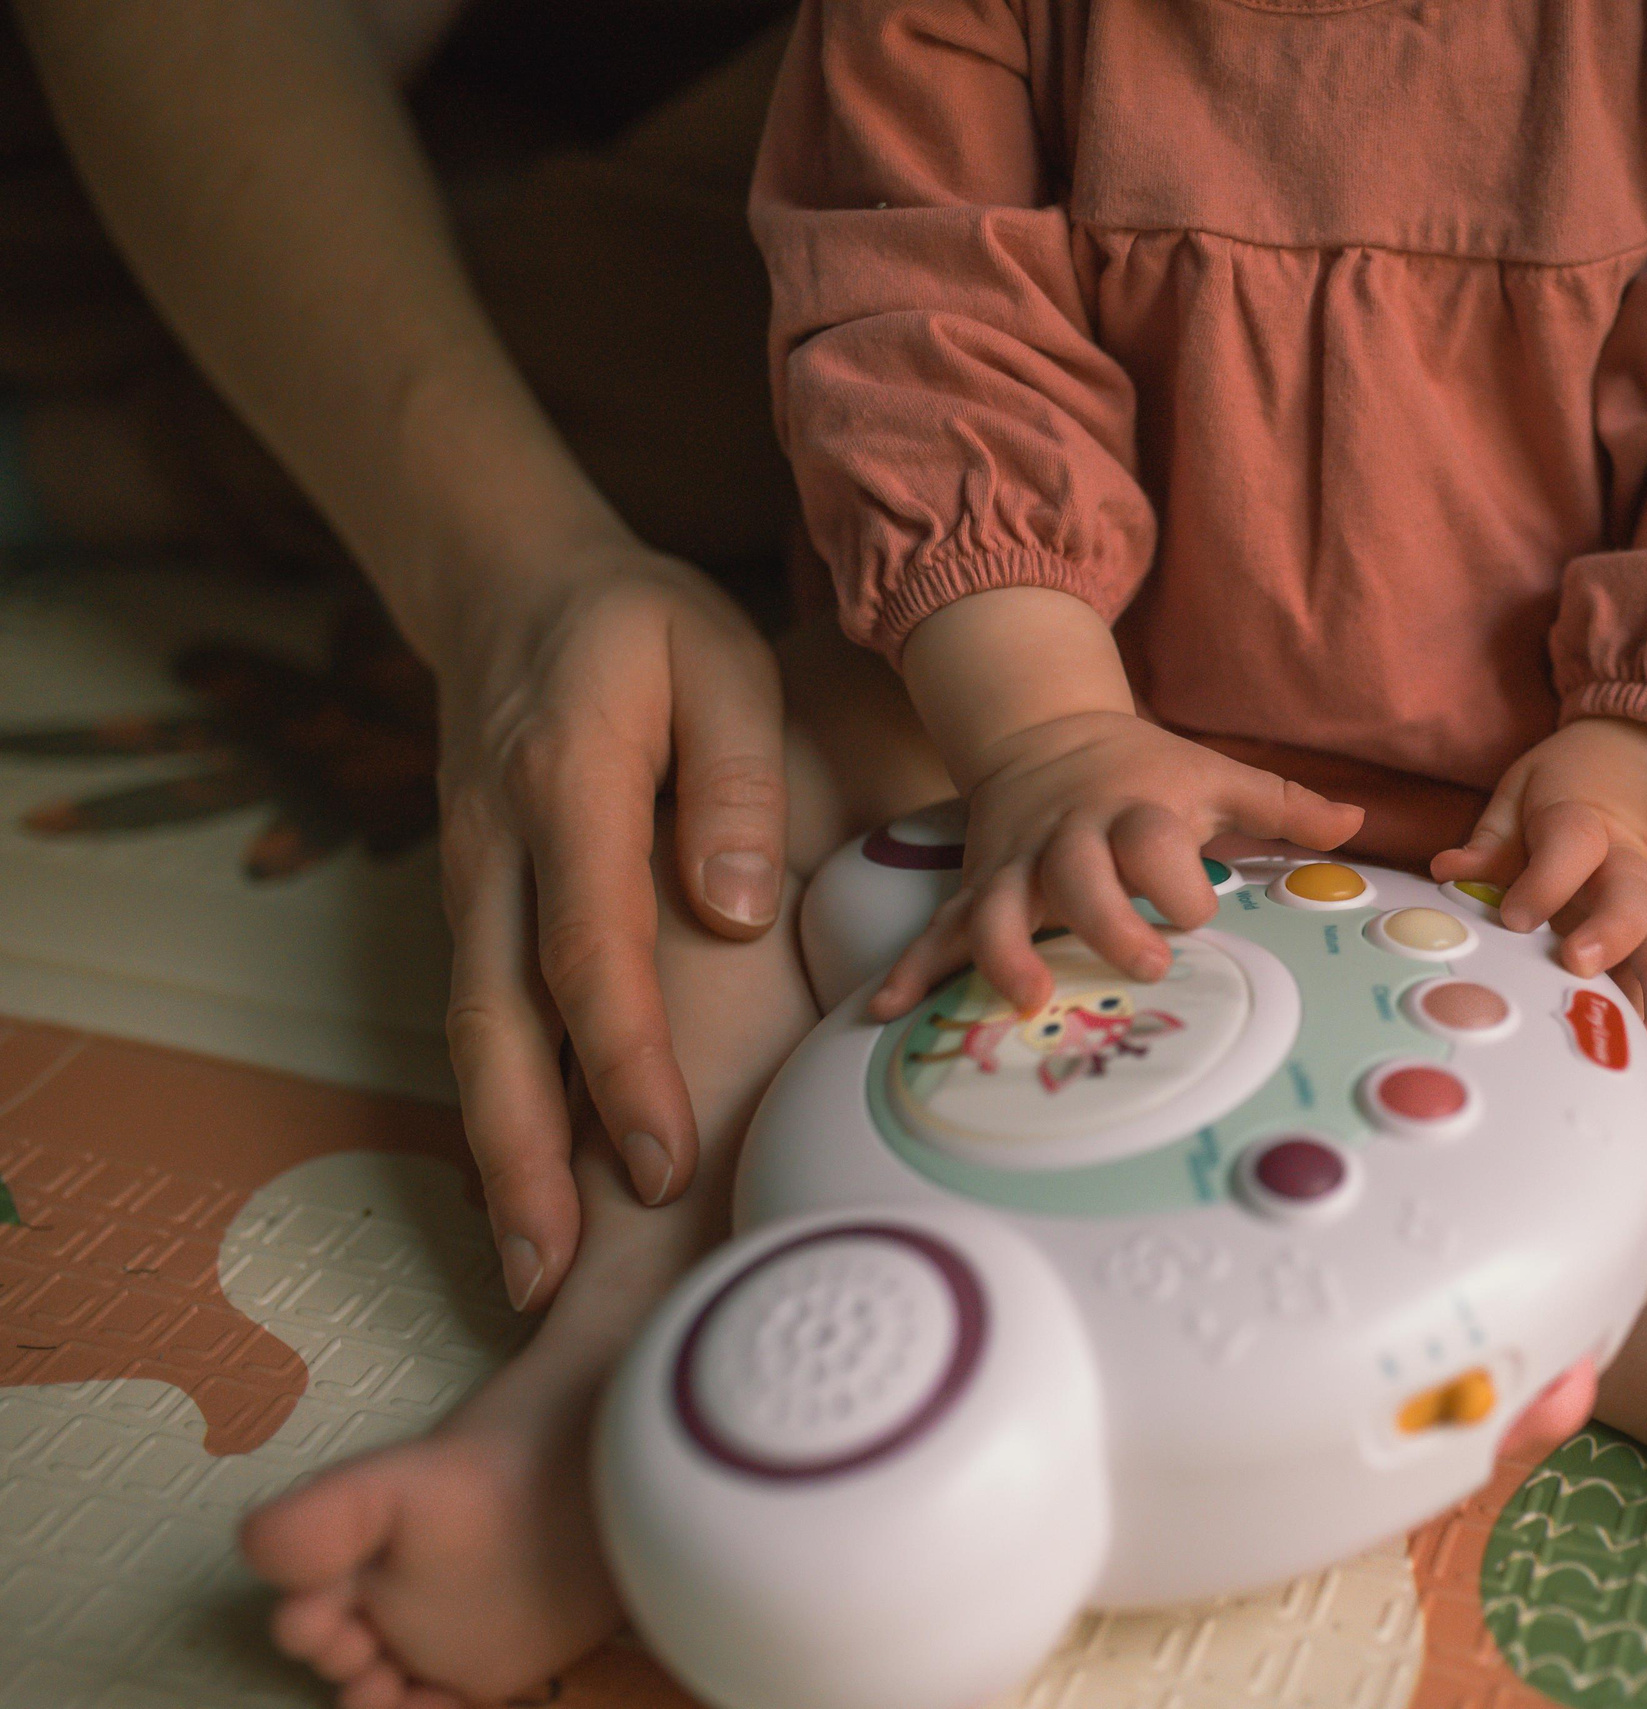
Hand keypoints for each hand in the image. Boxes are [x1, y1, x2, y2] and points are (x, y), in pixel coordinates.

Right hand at [435, 539, 784, 1310]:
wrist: (513, 585)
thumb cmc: (640, 627)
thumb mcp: (717, 661)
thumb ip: (732, 781)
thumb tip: (734, 908)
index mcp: (564, 788)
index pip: (589, 948)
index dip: (623, 1063)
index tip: (660, 1160)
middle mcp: (495, 852)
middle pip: (498, 1021)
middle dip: (524, 1155)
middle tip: (554, 1274)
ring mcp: (468, 882)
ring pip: (472, 1036)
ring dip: (495, 1155)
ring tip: (529, 1272)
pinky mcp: (471, 903)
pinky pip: (478, 1016)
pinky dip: (496, 1107)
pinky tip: (524, 1187)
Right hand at [869, 711, 1362, 1018]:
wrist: (1044, 733)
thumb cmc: (1144, 770)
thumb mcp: (1215, 774)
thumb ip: (1283, 806)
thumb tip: (1355, 824)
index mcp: (1133, 807)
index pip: (1152, 836)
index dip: (1174, 874)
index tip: (1198, 909)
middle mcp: (1069, 835)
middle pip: (1078, 873)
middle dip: (1105, 919)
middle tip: (1143, 963)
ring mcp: (1017, 865)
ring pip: (1003, 906)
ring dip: (1007, 952)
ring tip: (1022, 1000)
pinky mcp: (980, 889)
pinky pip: (940, 929)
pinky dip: (912, 969)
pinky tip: (888, 1011)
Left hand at [1432, 718, 1646, 1066]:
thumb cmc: (1576, 782)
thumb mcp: (1526, 789)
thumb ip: (1491, 836)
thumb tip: (1448, 870)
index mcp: (1587, 824)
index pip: (1573, 845)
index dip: (1545, 880)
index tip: (1513, 915)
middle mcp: (1628, 868)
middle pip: (1633, 903)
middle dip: (1612, 935)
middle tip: (1580, 966)